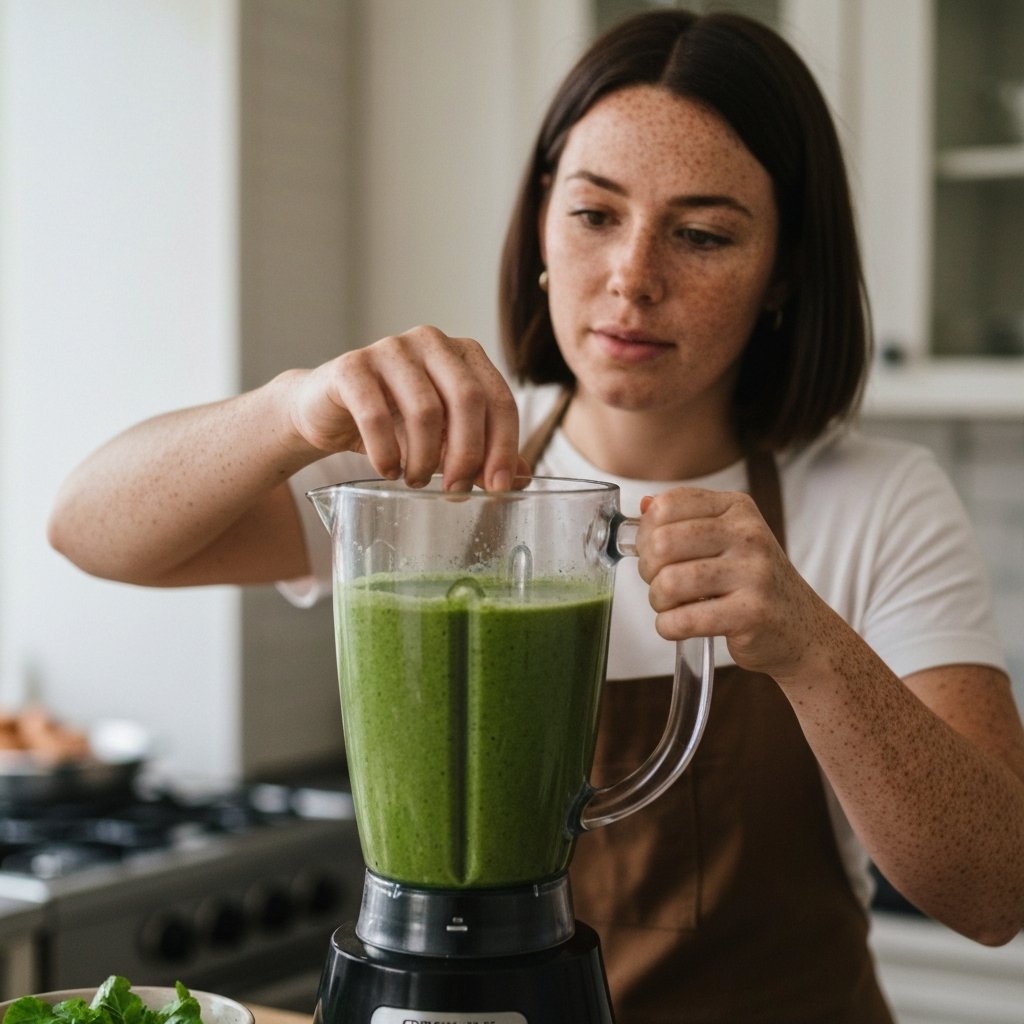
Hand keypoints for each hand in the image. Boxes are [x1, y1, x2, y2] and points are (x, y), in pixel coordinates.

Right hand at [286, 325, 525, 491]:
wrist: (329, 413)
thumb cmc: (395, 424)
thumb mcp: (444, 439)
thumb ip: (483, 451)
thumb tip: (521, 478)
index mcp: (464, 354)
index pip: (499, 399)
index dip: (504, 446)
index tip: (498, 487)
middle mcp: (432, 342)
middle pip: (468, 399)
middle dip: (467, 454)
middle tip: (456, 491)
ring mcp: (390, 349)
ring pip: (425, 410)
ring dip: (424, 458)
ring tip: (416, 480)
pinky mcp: (352, 367)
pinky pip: (376, 415)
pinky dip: (386, 453)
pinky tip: (388, 471)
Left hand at [636, 488, 824, 678]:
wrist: (800, 629)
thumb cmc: (752, 583)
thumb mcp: (726, 540)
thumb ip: (684, 520)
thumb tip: (643, 505)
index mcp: (737, 508)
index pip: (666, 506)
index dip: (646, 533)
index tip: (653, 552)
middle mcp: (748, 534)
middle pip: (662, 543)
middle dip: (648, 570)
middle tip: (660, 583)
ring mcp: (753, 573)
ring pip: (668, 583)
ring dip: (658, 602)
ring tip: (672, 606)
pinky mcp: (751, 614)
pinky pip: (682, 620)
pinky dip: (668, 627)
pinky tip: (679, 625)